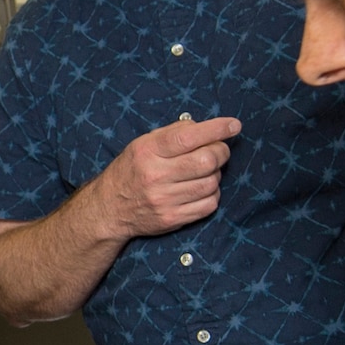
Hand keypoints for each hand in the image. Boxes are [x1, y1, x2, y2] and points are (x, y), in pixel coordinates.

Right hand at [91, 116, 239, 240]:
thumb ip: (173, 133)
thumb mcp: (143, 144)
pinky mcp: (172, 219)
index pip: (188, 137)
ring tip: (204, 172)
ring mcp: (164, 200)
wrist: (110, 208)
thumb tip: (206, 127)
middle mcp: (155, 176)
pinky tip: (200, 189)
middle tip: (218, 150)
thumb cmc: (132, 170)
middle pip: (206, 161)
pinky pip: (209, 205)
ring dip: (215, 174)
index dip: (216, 129)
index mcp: (148, 151)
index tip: (234, 125)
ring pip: (211, 183)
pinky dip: (212, 194)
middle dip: (220, 152)